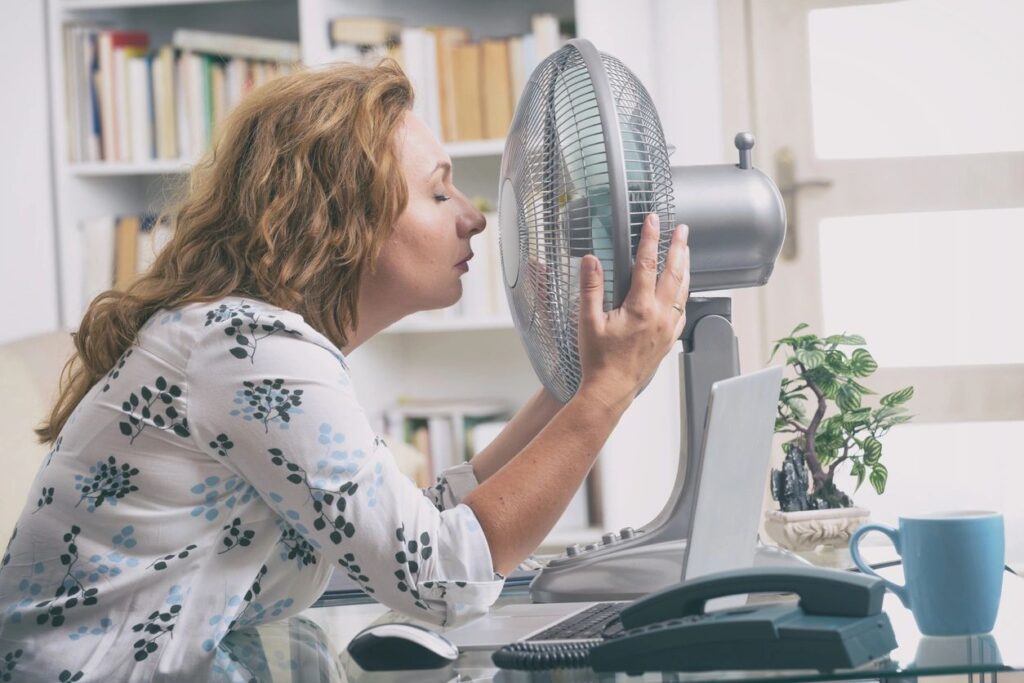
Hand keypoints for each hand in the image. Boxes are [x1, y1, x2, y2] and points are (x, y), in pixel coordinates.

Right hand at [576, 213, 689, 411]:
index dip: (651, 238)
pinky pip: (682, 310)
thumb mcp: (587, 321)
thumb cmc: (598, 359)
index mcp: (640, 308)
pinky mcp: (668, 340)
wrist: (611, 389)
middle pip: (674, 273)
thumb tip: (591, 260)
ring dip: (685, 268)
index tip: (653, 220)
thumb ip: (590, 288)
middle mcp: (659, 316)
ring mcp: (667, 329)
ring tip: (686, 251)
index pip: (647, 264)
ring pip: (683, 291)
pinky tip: (682, 289)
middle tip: (682, 229)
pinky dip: (684, 293)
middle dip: (678, 247)